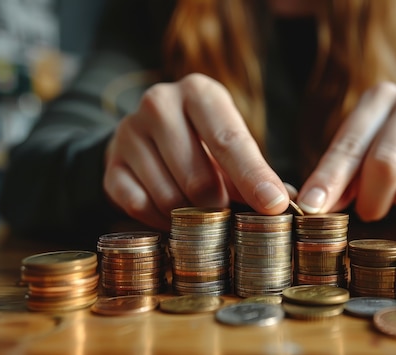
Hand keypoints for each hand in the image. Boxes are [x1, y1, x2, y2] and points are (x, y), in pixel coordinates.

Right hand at [103, 73, 288, 229]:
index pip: (230, 140)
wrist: (144, 136)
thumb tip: (285, 202)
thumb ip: (255, 171)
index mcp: (198, 93)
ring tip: (199, 212)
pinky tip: (171, 214)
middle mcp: (159, 104)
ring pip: (169, 198)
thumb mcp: (229, 143)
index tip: (275, 206)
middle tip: (227, 214)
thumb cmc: (201, 141)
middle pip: (199, 178)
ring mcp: (129, 133)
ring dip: (190, 217)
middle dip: (219, 207)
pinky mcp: (110, 165)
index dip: (254, 177)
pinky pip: (141, 208)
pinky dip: (162, 221)